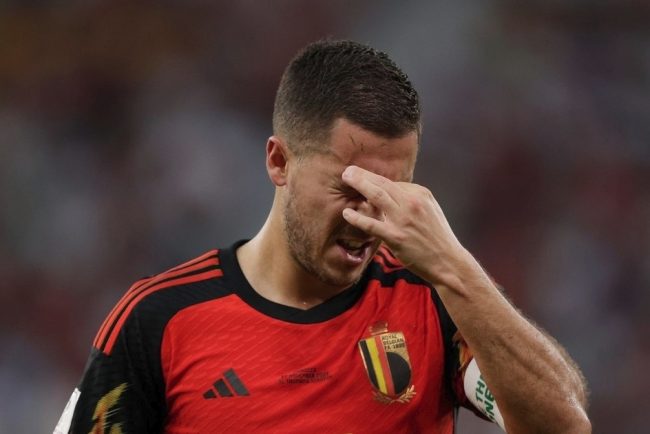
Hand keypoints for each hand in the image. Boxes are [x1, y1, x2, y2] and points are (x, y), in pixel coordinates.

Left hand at [341, 165, 469, 284]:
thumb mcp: (430, 210)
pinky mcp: (396, 237)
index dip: (375, 180)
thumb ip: (412, 200)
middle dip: (363, 174)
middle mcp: (412, 203)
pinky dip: (357, 217)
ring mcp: (403, 219)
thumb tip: (392, 193)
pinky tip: (346, 213)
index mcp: (421, 194)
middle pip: (383, 183)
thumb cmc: (437, 237)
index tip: (362, 177)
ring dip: (359, 185)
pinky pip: (371, 224)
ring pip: (376, 196)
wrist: (448, 262)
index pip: (393, 183)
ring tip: (345, 179)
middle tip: (348, 170)